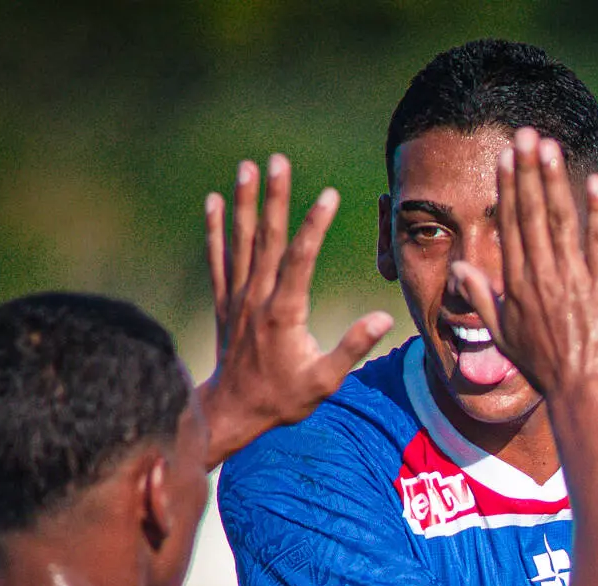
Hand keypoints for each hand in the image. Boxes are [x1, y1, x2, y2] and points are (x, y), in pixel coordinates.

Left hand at [201, 155, 395, 462]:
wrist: (234, 412)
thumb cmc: (284, 399)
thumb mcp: (325, 381)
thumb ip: (353, 347)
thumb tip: (383, 318)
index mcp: (284, 313)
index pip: (301, 259)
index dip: (315, 225)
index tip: (328, 195)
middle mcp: (257, 298)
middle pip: (268, 238)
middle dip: (275, 197)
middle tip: (278, 160)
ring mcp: (236, 297)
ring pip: (241, 241)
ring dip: (244, 202)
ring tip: (247, 167)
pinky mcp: (223, 302)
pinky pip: (217, 258)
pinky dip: (214, 230)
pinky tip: (214, 202)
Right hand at [451, 128, 597, 400]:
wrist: (580, 393)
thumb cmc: (542, 368)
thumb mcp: (502, 335)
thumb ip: (479, 298)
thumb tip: (457, 268)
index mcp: (516, 285)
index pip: (510, 226)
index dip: (508, 189)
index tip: (506, 157)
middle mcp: (541, 276)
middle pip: (532, 214)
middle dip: (527, 172)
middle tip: (524, 134)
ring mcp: (573, 280)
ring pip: (561, 221)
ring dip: (554, 181)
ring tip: (549, 147)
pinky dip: (597, 212)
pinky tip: (595, 182)